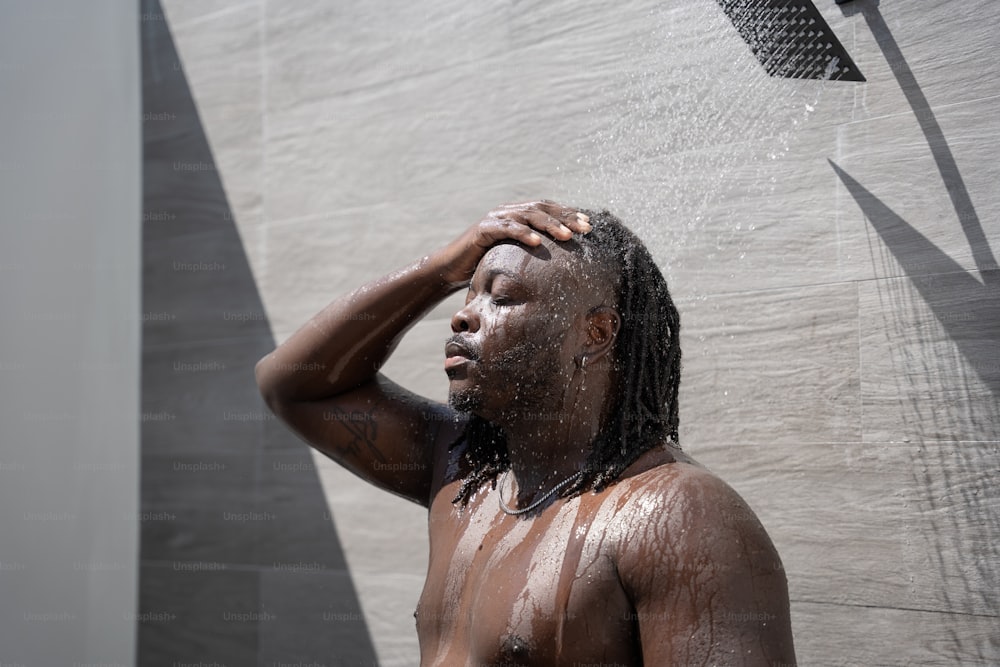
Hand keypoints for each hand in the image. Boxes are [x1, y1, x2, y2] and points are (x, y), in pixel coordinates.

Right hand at [435, 200, 591, 285]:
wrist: (452, 268)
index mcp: (518, 215)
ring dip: (550, 225)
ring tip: (567, 236)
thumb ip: (532, 253)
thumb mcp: (513, 257)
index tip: (589, 225)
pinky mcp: (484, 229)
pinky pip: (507, 228)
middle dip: (566, 217)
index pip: (548, 209)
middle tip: (585, 228)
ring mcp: (496, 218)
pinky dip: (523, 234)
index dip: (568, 214)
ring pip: (528, 215)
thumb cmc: (484, 264)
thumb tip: (559, 266)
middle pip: (542, 208)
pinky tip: (537, 242)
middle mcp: (508, 211)